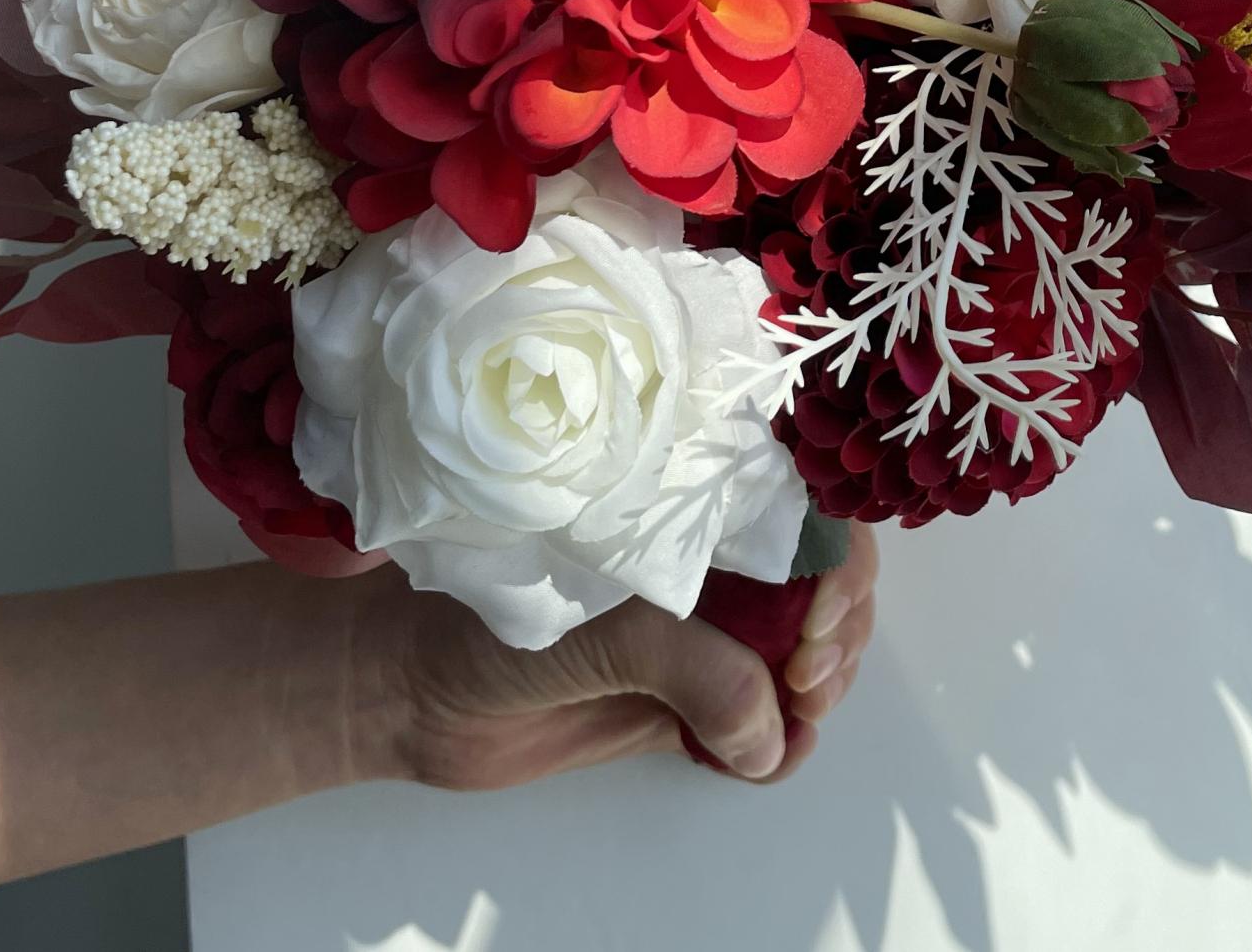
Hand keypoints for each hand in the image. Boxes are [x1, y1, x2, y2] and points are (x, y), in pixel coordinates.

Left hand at [369, 529, 879, 791]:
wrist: (415, 691)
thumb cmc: (492, 612)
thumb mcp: (602, 624)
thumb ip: (693, 667)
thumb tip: (770, 729)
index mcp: (688, 496)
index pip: (805, 505)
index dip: (836, 564)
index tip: (811, 630)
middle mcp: (708, 550)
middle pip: (824, 578)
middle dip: (836, 632)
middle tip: (804, 684)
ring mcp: (704, 621)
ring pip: (806, 646)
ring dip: (818, 688)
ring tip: (790, 724)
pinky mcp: (689, 691)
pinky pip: (766, 715)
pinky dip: (782, 738)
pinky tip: (767, 755)